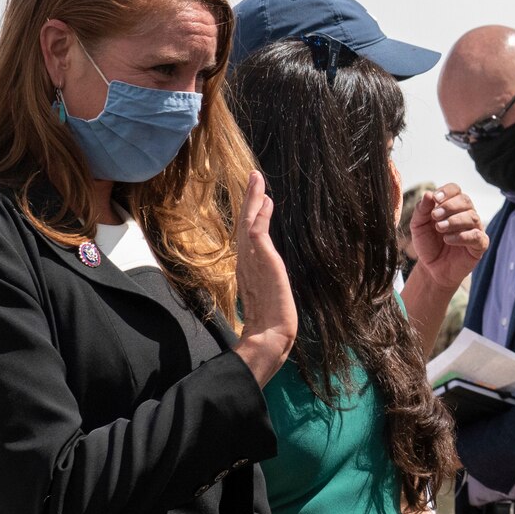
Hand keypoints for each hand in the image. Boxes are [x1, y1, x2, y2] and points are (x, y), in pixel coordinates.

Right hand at [234, 171, 296, 384]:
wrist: (269, 337)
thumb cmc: (268, 324)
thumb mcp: (266, 296)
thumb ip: (262, 283)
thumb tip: (266, 281)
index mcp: (247, 268)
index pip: (248, 235)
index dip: (251, 214)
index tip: (258, 197)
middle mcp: (246, 261)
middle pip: (245, 223)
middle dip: (250, 199)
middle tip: (255, 177)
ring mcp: (253, 261)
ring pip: (250, 223)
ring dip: (254, 200)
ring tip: (258, 180)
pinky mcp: (263, 263)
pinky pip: (258, 235)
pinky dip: (260, 217)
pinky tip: (266, 202)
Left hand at [407, 184, 488, 292]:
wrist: (431, 268)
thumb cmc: (428, 244)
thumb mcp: (418, 226)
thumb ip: (422, 210)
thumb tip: (428, 194)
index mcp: (452, 206)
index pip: (455, 190)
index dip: (447, 191)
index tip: (435, 198)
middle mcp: (466, 214)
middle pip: (466, 200)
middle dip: (449, 206)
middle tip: (435, 216)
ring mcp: (475, 229)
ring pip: (472, 217)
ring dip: (454, 221)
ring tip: (440, 228)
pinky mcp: (480, 245)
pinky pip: (477, 236)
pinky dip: (462, 236)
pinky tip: (448, 240)